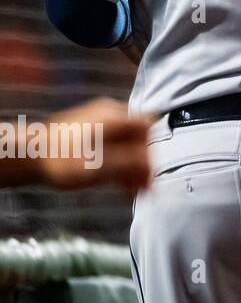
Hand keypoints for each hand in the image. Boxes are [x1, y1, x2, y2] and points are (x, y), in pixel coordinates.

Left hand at [0, 98, 151, 191]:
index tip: (147, 174)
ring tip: (128, 188)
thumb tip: (151, 165)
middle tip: (139, 186)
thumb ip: (131, 164)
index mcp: (114, 116)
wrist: (28, 156)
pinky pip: (111, 143)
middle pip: (136, 136)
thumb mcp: (101, 165)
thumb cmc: (62, 160)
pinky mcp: (87, 131)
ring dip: (129, 164)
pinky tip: (115, 179)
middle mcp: (108, 114)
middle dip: (140, 162)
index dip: (149, 152)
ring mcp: (97, 121)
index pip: (146, 128)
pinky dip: (116, 161)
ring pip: (124, 142)